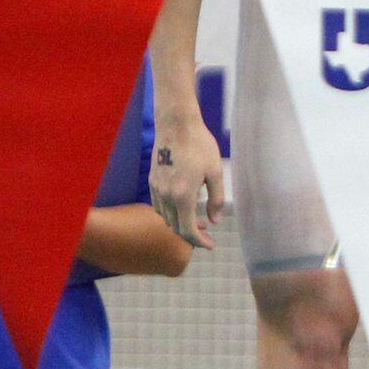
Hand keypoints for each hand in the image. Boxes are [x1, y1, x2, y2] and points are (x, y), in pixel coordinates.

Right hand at [150, 114, 225, 251]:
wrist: (176, 124)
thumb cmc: (199, 145)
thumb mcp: (215, 172)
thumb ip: (216, 199)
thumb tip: (215, 220)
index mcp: (183, 197)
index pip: (188, 231)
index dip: (200, 242)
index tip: (211, 244)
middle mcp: (166, 196)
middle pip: (175, 228)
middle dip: (191, 235)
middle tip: (206, 233)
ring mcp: (156, 188)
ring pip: (165, 218)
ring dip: (179, 224)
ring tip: (195, 219)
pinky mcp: (152, 180)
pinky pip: (159, 205)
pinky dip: (169, 212)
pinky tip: (181, 206)